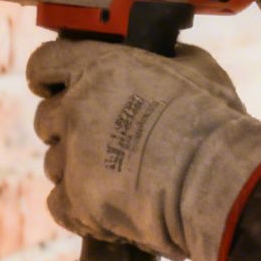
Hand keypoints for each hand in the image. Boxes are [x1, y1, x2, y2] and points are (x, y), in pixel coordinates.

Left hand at [27, 39, 260, 260]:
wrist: (215, 181)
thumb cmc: (212, 120)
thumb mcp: (198, 67)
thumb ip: (169, 56)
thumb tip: (167, 54)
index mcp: (97, 68)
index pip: (45, 62)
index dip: (47, 75)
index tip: (52, 85)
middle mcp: (76, 109)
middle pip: (45, 117)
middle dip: (65, 126)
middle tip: (95, 135)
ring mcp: (73, 157)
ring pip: (53, 162)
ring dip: (75, 167)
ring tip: (112, 176)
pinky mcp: (78, 201)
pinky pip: (58, 203)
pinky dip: (75, 206)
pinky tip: (100, 205)